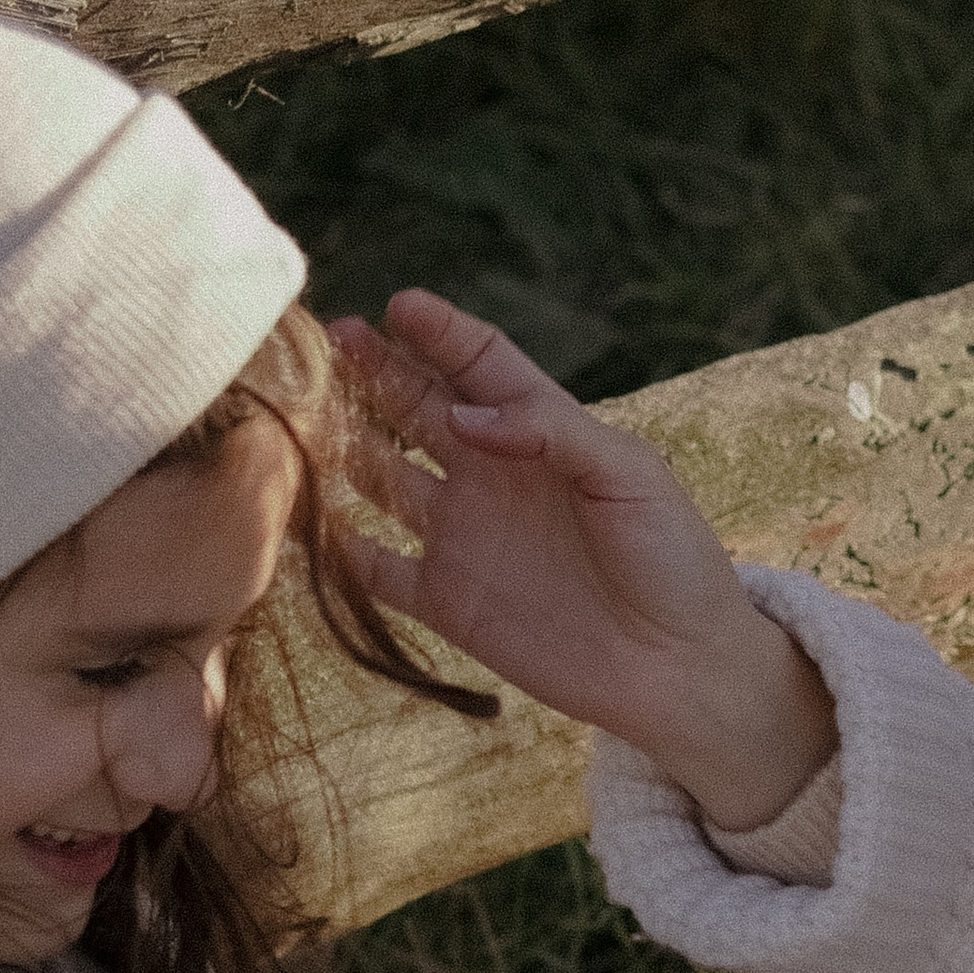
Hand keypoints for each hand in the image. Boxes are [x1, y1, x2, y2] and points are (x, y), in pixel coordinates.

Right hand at [331, 292, 836, 829]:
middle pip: (418, 408)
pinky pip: (374, 568)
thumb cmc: (672, 559)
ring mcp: (462, 535)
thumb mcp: (630, 476)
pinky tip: (295, 518)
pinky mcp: (444, 600)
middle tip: (328, 338)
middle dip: (374, 370)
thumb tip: (465, 415)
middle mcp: (491, 475)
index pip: (480, 365)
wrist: (677, 668)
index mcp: (541, 433)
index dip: (440, 333)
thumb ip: (551, 433)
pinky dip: (333, 546)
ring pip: (381, 477)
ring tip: (295, 412)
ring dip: (342, 445)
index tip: (398, 304)